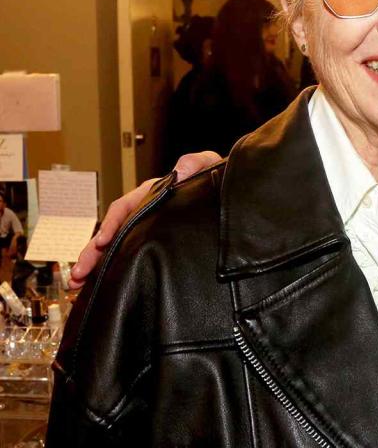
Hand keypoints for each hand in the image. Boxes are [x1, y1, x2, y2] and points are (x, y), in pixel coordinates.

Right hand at [68, 151, 220, 289]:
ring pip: (117, 247)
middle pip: (113, 232)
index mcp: (153, 194)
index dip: (112, 223)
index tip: (103, 241)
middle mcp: (146, 212)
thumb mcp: (208, 166)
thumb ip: (196, 164)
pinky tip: (101, 285)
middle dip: (92, 252)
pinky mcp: (155, 243)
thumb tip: (180, 170)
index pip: (125, 207)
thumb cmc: (214, 177)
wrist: (228, 198)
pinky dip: (113, 269)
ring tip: (78, 284)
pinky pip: (130, 255)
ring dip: (96, 264)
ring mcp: (149, 229)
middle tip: (78, 273)